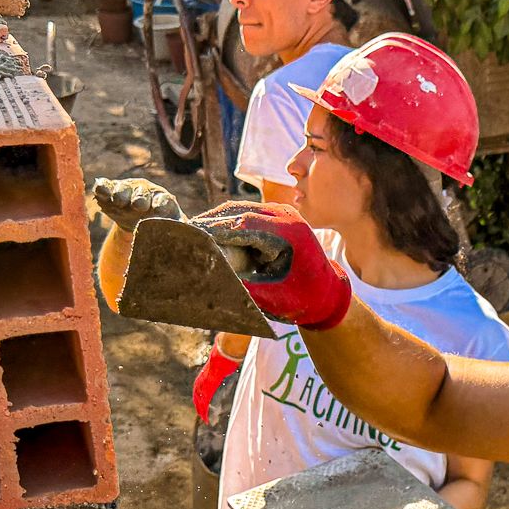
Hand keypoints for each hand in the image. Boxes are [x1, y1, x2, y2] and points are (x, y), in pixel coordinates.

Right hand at [91, 176, 185, 231]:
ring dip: (121, 193)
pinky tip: (98, 191)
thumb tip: (205, 244)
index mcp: (163, 200)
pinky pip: (106, 187)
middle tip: (139, 206)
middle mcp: (145, 192)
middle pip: (143, 193)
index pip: (164, 201)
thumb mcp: (172, 229)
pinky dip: (102, 188)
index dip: (162, 204)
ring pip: (124, 188)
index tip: (160, 210)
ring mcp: (127, 189)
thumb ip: (184, 233)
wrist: (139, 221)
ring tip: (118, 200)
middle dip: (141, 198)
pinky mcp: (112, 191)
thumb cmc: (160, 224)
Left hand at [192, 344, 241, 423]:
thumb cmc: (225, 359)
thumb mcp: (223, 366)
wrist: (222, 356)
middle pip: (197, 397)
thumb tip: (230, 366)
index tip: (201, 404)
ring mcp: (202, 386)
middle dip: (199, 406)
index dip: (199, 398)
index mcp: (203, 377)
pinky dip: (204, 410)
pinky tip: (205, 416)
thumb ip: (224, 369)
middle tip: (202, 415)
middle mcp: (200, 382)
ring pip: (199, 401)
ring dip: (201, 411)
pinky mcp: (206, 389)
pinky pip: (204, 402)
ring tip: (204, 419)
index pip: (198, 390)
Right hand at [196, 202, 351, 330]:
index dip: (213, 229)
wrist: (327, 293)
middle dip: (209, 222)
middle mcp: (286, 215)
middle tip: (181, 232)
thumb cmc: (302, 299)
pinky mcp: (275, 217)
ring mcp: (281, 213)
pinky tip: (208, 234)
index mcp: (289, 232)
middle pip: (237, 211)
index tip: (188, 236)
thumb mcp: (271, 296)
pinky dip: (226, 223)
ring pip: (239, 210)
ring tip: (190, 234)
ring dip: (215, 221)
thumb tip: (208, 276)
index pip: (242, 223)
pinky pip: (245, 215)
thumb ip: (241, 284)